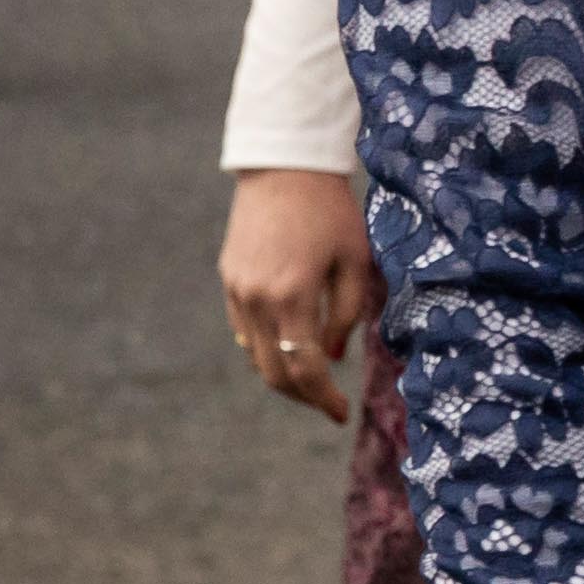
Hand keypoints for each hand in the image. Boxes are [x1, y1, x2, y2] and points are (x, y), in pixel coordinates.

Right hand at [222, 166, 382, 417]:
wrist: (284, 169)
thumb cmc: (332, 212)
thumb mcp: (355, 262)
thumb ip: (348, 313)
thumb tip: (331, 357)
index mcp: (293, 296)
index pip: (305, 368)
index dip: (323, 398)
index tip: (341, 414)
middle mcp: (257, 299)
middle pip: (272, 372)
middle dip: (302, 396)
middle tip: (327, 404)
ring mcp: (236, 290)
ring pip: (253, 355)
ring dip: (281, 375)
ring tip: (313, 381)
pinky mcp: (228, 280)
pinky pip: (242, 330)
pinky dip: (263, 348)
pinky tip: (287, 348)